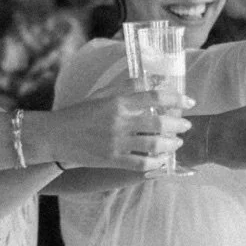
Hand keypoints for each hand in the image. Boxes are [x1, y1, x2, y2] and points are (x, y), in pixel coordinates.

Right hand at [32, 94, 189, 171]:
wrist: (56, 136)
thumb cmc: (80, 112)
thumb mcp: (102, 94)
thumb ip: (127, 87)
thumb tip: (151, 82)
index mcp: (118, 102)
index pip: (154, 96)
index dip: (175, 98)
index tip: (190, 101)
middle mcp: (120, 121)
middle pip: (159, 122)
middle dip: (178, 124)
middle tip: (186, 125)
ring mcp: (117, 142)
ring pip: (153, 144)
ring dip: (171, 143)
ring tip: (177, 142)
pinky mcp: (113, 160)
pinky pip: (141, 164)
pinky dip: (156, 162)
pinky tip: (163, 159)